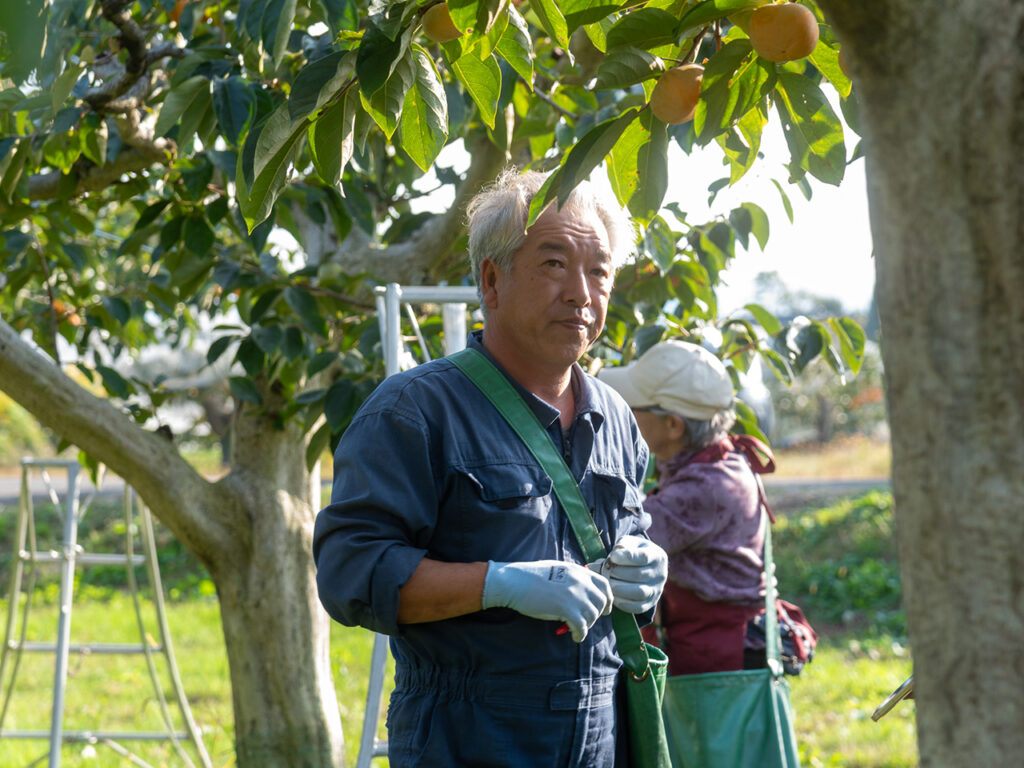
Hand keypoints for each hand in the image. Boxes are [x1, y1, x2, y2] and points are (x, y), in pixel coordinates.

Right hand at [482, 560, 613, 641]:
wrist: (515, 582)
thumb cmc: (530, 576)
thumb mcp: (557, 569)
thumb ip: (572, 578)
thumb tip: (581, 593)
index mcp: (579, 571)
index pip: (604, 585)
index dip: (608, 598)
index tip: (605, 608)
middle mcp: (581, 582)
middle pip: (601, 602)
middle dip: (597, 614)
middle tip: (587, 621)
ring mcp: (575, 596)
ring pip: (592, 616)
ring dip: (586, 625)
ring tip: (577, 629)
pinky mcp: (567, 610)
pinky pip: (582, 627)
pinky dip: (580, 635)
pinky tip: (574, 637)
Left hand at [594, 535, 666, 613]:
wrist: (645, 567)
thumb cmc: (633, 552)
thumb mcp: (630, 543)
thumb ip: (621, 546)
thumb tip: (613, 557)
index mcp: (656, 556)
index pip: (642, 557)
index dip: (626, 557)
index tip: (612, 557)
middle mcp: (660, 574)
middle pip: (637, 575)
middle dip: (616, 573)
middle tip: (603, 570)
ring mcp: (656, 590)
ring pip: (638, 592)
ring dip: (618, 588)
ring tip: (606, 583)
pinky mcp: (650, 603)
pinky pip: (636, 607)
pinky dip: (622, 602)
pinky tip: (612, 594)